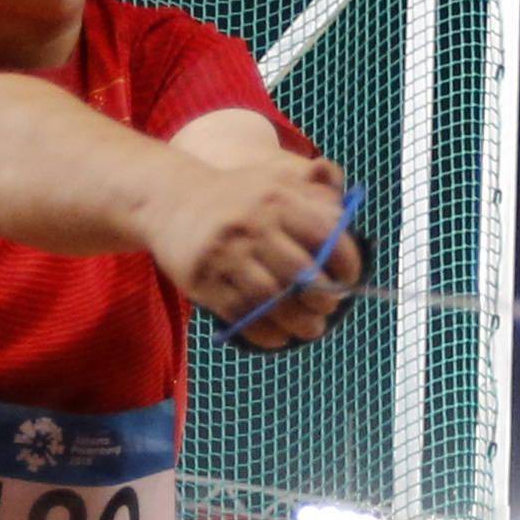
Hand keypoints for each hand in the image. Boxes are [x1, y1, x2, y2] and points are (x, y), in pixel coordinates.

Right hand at [146, 156, 358, 350]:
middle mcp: (252, 225)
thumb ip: (313, 196)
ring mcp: (225, 254)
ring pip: (272, 299)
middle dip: (323, 298)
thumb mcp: (273, 182)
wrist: (170, 200)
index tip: (350, 279)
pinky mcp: (203, 280)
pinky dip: (265, 332)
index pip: (325, 234)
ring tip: (311, 329)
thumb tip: (347, 220)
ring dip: (298, 322)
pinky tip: (279, 337)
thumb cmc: (235, 197)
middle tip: (328, 308)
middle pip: (301, 273)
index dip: (346, 262)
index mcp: (276, 199)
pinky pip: (241, 314)